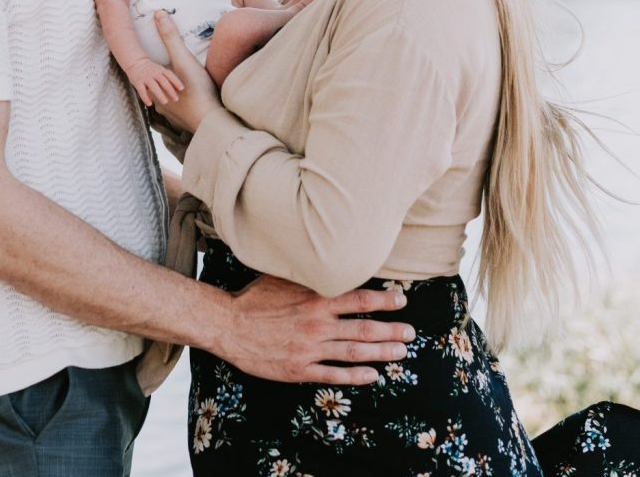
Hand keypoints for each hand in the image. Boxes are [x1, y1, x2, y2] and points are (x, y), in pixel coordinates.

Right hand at [125, 57, 183, 107]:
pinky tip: (150, 103)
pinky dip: (146, 98)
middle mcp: (154, 73)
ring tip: (165, 102)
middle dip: (170, 91)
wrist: (135, 61)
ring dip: (160, 94)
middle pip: (163, 82)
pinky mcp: (138, 82)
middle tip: (176, 99)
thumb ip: (167, 77)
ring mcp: (145, 78)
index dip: (176, 82)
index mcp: (160, 70)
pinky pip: (142, 91)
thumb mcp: (160, 69)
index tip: (181, 89)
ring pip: (154, 87)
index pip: (170, 75)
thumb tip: (177, 88)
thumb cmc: (150, 68)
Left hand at [152, 10, 221, 132]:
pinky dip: (185, 102)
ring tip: (182, 83)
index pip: (148, 73)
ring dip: (173, 92)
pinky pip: (181, 110)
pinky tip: (193, 98)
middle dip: (163, 79)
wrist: (214, 122)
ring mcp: (173, 116)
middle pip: (158, 87)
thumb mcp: (183, 60)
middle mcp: (160, 104)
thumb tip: (158, 13)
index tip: (153, 59)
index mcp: (155, 88)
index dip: (151, 65)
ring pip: (169, 99)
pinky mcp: (186, 122)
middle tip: (170, 69)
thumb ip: (170, 37)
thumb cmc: (197, 90)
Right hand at [217, 275, 414, 384]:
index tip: (401, 300)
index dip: (383, 300)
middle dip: (391, 330)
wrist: (228, 324)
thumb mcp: (282, 277)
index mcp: (315, 298)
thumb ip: (308, 275)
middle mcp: (317, 323)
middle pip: (364, 327)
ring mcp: (310, 348)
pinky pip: (334, 374)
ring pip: (354, 351)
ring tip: (401, 352)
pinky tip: (373, 376)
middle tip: (410, 333)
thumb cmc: (255, 298)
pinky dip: (356, 376)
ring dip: (381, 353)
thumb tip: (329, 262)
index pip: (358, 298)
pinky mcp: (300, 369)